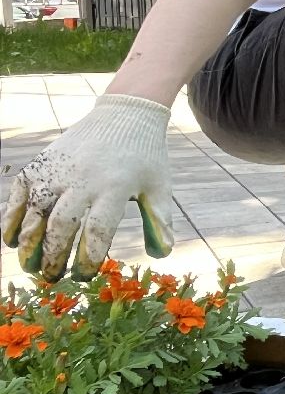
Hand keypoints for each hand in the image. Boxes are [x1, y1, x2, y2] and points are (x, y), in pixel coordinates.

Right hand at [2, 95, 174, 279]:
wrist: (124, 115)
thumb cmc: (145, 158)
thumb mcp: (159, 187)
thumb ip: (159, 221)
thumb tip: (162, 255)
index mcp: (114, 188)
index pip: (97, 231)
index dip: (88, 258)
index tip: (84, 275)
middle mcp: (82, 180)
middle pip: (62, 226)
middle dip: (55, 257)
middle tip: (52, 278)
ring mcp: (57, 171)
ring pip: (36, 213)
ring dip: (29, 243)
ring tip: (31, 267)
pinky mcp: (40, 164)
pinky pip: (19, 194)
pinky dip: (11, 218)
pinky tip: (11, 241)